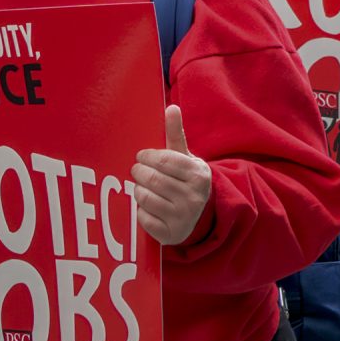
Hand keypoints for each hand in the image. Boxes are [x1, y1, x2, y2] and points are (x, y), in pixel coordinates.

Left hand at [133, 105, 211, 246]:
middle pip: (152, 179)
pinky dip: (140, 211)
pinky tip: (147, 206)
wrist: (201, 214)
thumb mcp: (186, 157)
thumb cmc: (186, 180)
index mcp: (197, 174)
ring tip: (142, 187)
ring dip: (138, 191)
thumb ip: (176, 134)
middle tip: (138, 171)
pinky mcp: (170, 233)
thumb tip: (171, 107)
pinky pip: (143, 219)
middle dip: (139, 173)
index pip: (164, 160)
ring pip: (145, 198)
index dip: (147, 156)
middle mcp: (193, 196)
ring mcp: (182, 217)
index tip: (142, 156)